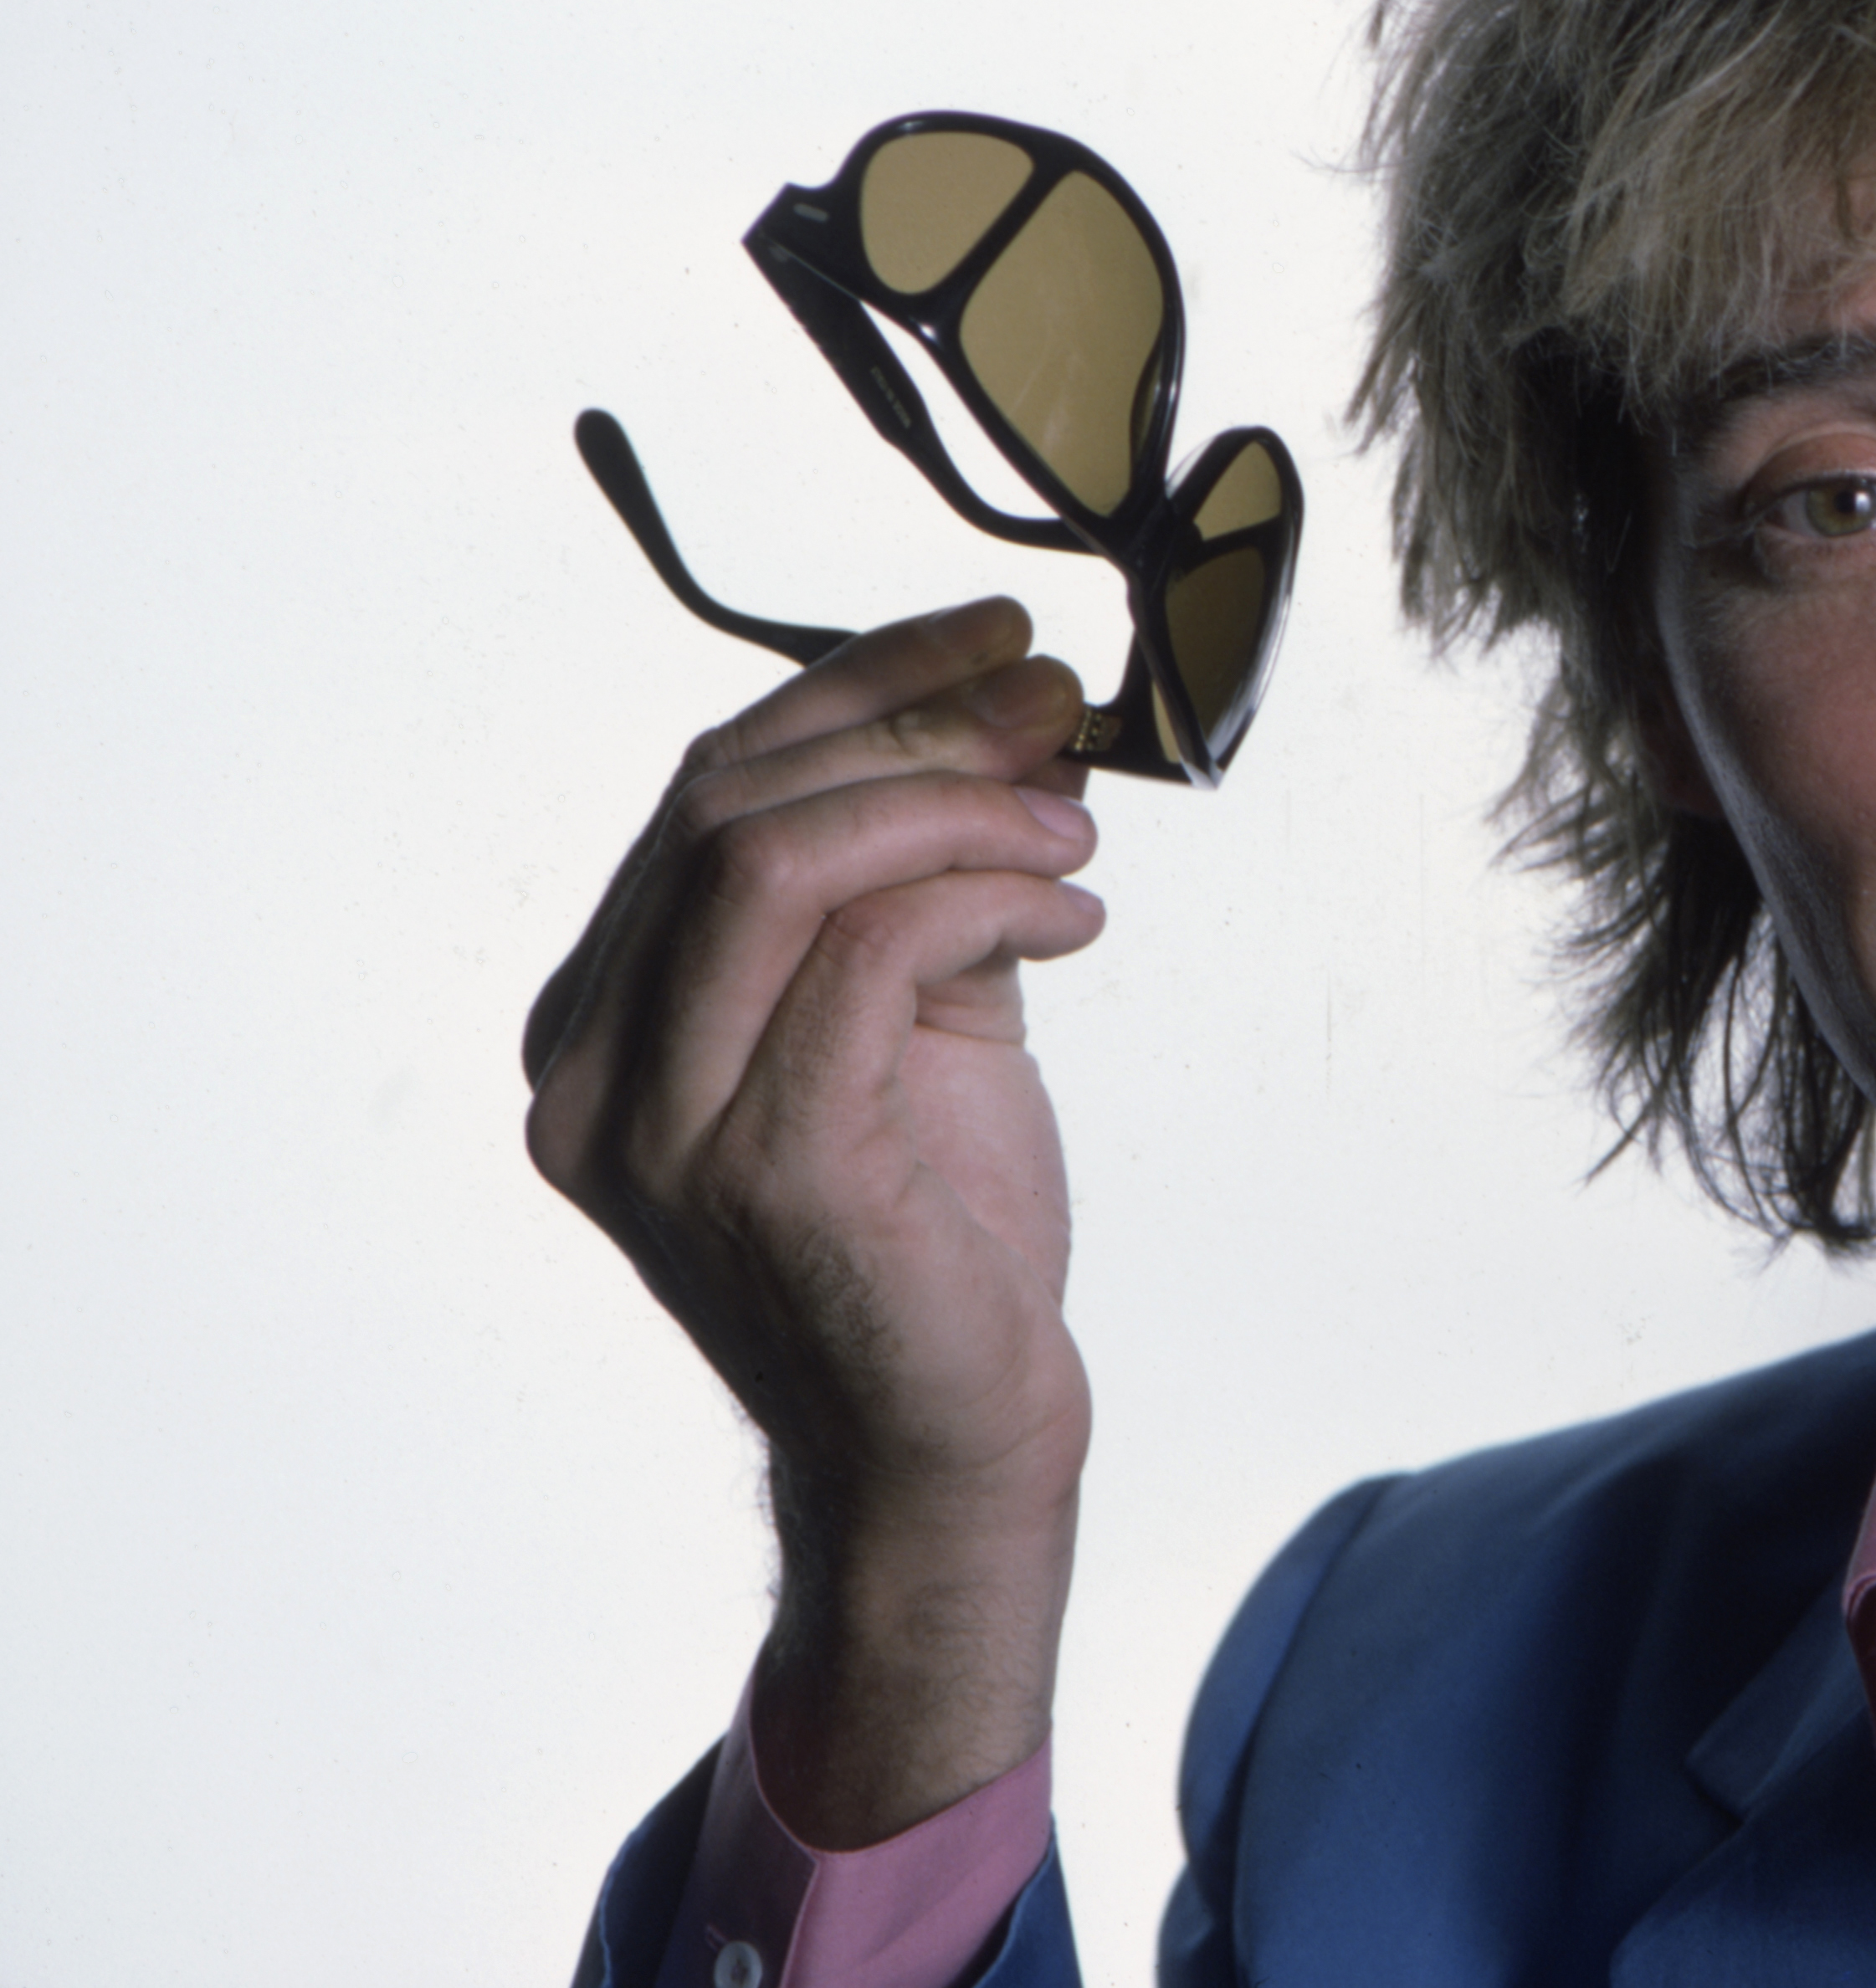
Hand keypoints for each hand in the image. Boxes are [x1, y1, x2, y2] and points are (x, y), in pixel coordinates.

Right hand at [525, 598, 1106, 1842]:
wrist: (949, 1446)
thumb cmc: (934, 1235)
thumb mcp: (910, 1018)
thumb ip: (914, 878)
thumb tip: (1002, 700)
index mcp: (603, 1023)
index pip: (708, 791)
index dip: (856, 687)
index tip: (992, 636)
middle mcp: (594, 1071)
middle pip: (735, 805)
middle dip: (915, 723)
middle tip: (1056, 706)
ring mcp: (663, 1124)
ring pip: (783, 858)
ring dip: (956, 805)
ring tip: (1073, 834)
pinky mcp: (769, 1164)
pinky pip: (876, 951)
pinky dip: (992, 898)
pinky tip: (1072, 918)